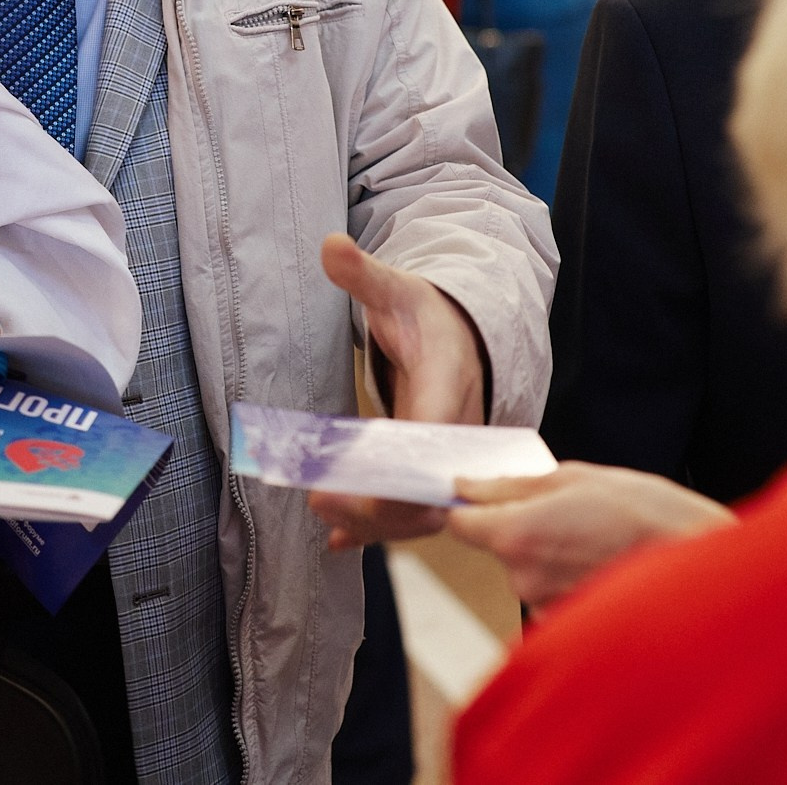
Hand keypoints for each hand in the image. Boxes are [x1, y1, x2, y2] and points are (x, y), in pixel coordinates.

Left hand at [306, 233, 487, 549]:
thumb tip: (330, 244)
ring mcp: (447, 456)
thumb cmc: (427, 314)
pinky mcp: (432, 469)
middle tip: (323, 503)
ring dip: (377, 524)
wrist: (463, 335)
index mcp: (447, 386)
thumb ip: (364, 274)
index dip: (396, 468)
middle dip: (379, 507)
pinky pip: (412, 508)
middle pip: (427, 487)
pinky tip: (340, 542)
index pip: (428, 436)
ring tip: (328, 522)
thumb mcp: (397, 289)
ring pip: (422, 508)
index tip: (353, 482)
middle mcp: (456, 430)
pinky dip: (378, 528)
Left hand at [445, 462, 734, 608]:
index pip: (460, 524)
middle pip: (498, 547)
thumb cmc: (645, 514)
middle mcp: (522, 577)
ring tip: (596, 538)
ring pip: (528, 571)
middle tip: (570, 512)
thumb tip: (467, 486)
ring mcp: (545, 606)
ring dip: (550, 554)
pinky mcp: (568, 625)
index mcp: (516, 533)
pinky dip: (570, 578)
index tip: (483, 498)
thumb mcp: (574, 478)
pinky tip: (604, 563)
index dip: (470, 508)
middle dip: (523, 528)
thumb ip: (511, 485)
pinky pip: (553, 594)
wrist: (700, 564)